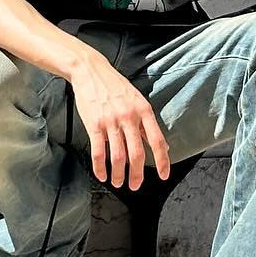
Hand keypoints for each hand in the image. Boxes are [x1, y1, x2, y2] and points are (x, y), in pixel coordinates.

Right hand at [69, 51, 170, 190]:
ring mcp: (111, 122)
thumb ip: (147, 123)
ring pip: (117, 157)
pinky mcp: (94, 125)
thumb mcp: (137, 100)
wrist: (91, 71)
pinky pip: (98, 152)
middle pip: (136, 154)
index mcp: (144, 111)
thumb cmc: (115, 86)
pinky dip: (100, 168)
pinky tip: (102, 174)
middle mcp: (129, 117)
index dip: (162, 161)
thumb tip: (162, 144)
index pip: (157, 140)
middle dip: (137, 174)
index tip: (164, 175)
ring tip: (118, 182)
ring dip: (118, 174)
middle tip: (135, 185)